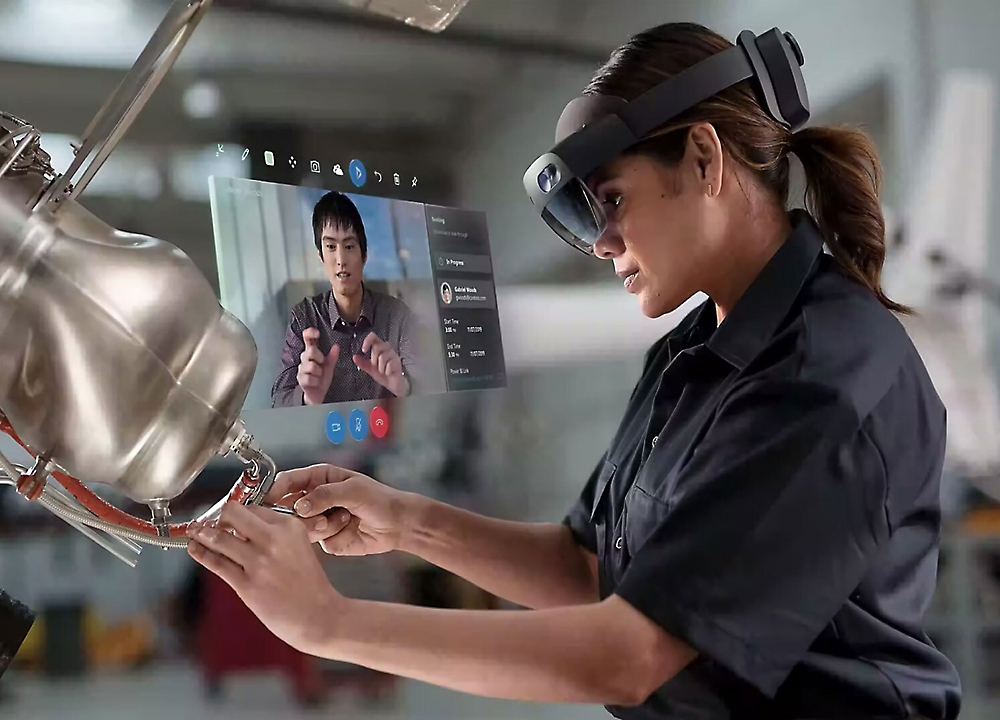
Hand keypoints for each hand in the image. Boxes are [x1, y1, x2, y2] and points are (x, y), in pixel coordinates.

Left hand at [186, 503, 340, 655]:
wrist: (318, 616)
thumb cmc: (310, 586)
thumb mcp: (301, 547)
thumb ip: (276, 535)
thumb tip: (243, 530)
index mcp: (290, 527)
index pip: (253, 507)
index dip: (238, 511)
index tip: (229, 515)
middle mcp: (274, 539)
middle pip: (233, 513)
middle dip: (219, 515)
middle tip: (212, 521)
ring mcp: (259, 562)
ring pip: (219, 538)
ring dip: (202, 533)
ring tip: (196, 531)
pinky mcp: (247, 584)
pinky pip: (217, 563)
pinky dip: (201, 553)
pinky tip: (194, 548)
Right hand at [266, 464, 415, 555]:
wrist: (398, 524)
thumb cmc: (379, 499)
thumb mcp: (353, 490)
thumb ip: (325, 496)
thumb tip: (299, 505)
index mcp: (319, 478)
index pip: (286, 482)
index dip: (273, 492)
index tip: (266, 503)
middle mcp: (315, 499)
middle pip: (288, 509)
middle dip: (302, 516)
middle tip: (321, 517)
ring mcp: (319, 519)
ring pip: (302, 529)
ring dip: (324, 526)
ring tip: (346, 518)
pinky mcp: (326, 538)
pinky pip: (319, 542)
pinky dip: (336, 537)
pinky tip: (351, 529)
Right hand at [298, 327, 338, 404]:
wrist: (317, 394)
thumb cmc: (322, 378)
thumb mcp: (330, 366)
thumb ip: (332, 357)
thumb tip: (336, 346)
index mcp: (312, 354)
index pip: (307, 339)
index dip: (310, 334)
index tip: (317, 333)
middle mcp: (304, 359)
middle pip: (310, 351)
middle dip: (319, 358)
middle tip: (322, 365)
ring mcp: (301, 369)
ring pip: (311, 366)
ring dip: (319, 373)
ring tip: (319, 376)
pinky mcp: (300, 379)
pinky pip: (310, 378)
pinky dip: (316, 381)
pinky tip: (316, 382)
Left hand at [354, 332, 408, 396]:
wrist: (393, 384)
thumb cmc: (383, 374)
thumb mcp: (370, 369)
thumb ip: (362, 363)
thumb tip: (354, 357)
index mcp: (380, 348)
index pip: (374, 337)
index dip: (367, 341)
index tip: (363, 350)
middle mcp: (387, 349)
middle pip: (377, 348)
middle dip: (374, 360)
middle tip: (377, 367)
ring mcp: (394, 355)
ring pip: (382, 357)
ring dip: (380, 367)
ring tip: (383, 371)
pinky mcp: (398, 362)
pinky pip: (389, 365)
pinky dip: (386, 371)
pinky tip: (388, 373)